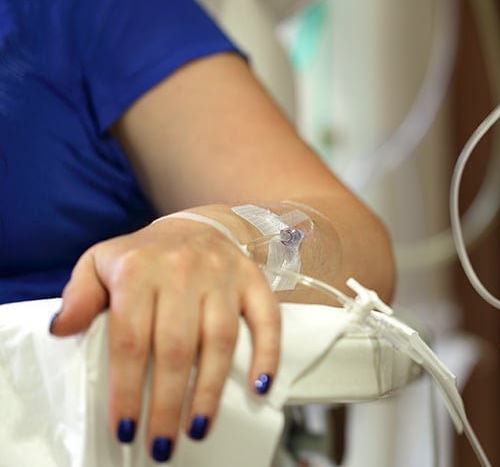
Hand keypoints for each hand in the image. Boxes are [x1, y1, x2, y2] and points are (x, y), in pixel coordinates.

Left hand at [49, 216, 279, 461]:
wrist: (197, 225)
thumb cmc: (145, 257)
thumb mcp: (100, 264)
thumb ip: (79, 296)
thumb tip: (62, 329)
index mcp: (139, 269)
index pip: (130, 339)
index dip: (127, 388)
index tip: (126, 426)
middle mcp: (183, 270)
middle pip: (175, 347)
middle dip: (167, 402)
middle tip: (161, 443)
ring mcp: (223, 275)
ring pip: (219, 340)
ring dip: (209, 390)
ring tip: (197, 428)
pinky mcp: (253, 280)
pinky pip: (267, 319)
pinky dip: (267, 354)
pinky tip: (259, 387)